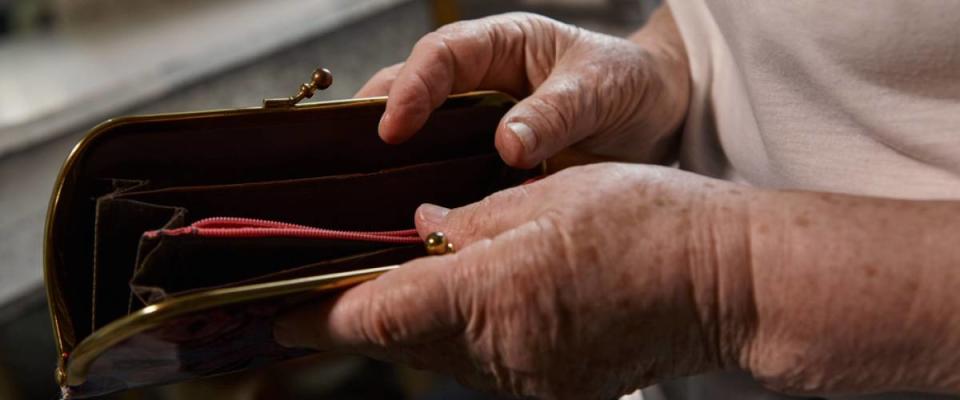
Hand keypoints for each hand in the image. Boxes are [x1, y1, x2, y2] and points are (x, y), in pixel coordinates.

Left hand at [274, 163, 755, 398]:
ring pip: (444, 355)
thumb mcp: (546, 196)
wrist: (727, 281)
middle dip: (369, 314)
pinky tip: (488, 299)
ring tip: (427, 274)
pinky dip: (471, 335)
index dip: (318, 319)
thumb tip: (419, 228)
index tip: (277, 318)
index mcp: (493, 294)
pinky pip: (487, 365)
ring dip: (423, 321)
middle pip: (404, 342)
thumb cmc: (647, 223)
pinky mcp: (553, 391)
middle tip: (346, 281)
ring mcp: (530, 382)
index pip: (377, 317)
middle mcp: (504, 354)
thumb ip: (467, 221)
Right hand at [356, 12, 688, 167]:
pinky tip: (416, 220)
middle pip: (410, 90)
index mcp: (501, 45)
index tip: (394, 127)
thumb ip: (556, 112)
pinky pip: (448, 175)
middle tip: (352, 162)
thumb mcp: (600, 87)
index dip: (412, 87)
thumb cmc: (627, 82)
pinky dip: (428, 193)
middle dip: (378, 120)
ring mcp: (479, 125)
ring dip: (394, 161)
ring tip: (366, 196)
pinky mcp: (487, 163)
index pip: (440, 55)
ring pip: (421, 135)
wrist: (657, 115)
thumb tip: (508, 145)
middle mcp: (479, 81)